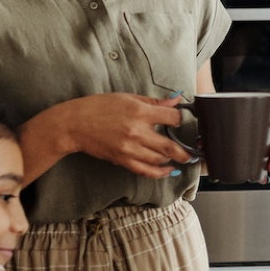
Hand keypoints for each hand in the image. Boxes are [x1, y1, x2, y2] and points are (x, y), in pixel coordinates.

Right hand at [37, 93, 195, 178]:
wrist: (74, 124)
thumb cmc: (98, 106)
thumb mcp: (127, 97)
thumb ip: (153, 102)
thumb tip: (174, 101)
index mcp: (140, 112)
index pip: (172, 119)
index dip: (182, 120)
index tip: (185, 121)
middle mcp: (137, 132)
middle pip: (170, 145)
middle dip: (186, 151)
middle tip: (195, 152)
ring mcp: (130, 148)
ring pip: (160, 159)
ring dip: (173, 160)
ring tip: (180, 159)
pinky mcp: (122, 159)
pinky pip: (145, 170)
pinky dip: (159, 172)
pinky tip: (167, 171)